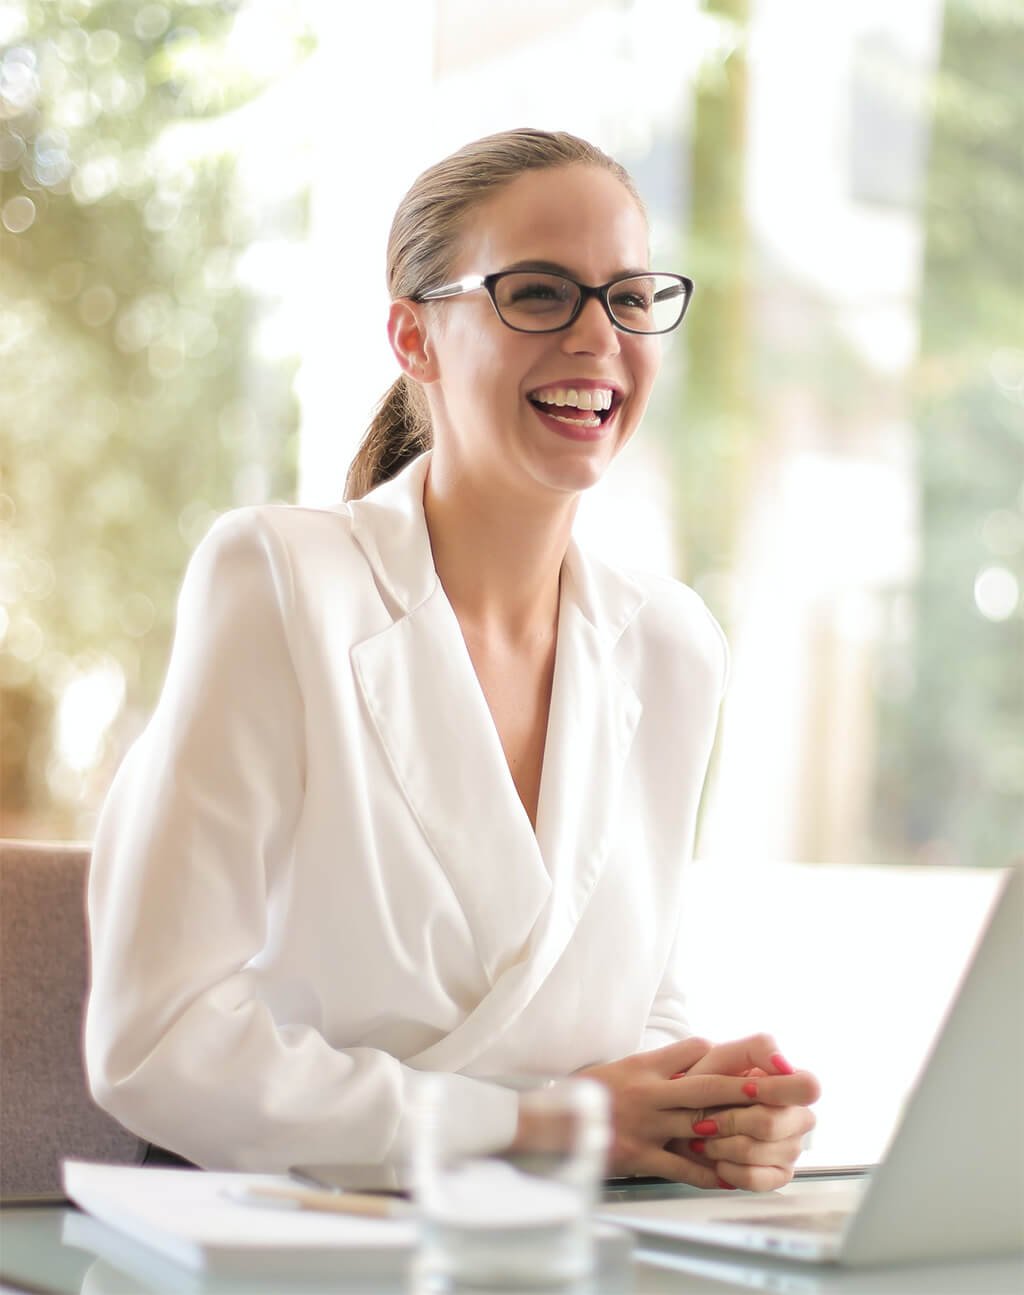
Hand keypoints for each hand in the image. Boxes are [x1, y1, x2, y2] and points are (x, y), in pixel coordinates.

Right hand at [577, 1036, 811, 1187]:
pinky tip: (730, 1176)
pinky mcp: (640, 1156)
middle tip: (782, 1087)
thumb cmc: (590, 1094)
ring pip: (700, 1125)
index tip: (756, 1059)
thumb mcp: (623, 1067)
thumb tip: (697, 1057)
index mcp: (646, 1066)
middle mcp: (650, 1091)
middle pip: (708, 1086)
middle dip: (747, 1088)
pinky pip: (681, 1166)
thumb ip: (658, 1065)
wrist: (551, 1122)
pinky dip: (708, 1173)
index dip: (725, 1054)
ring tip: (770, 1133)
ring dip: (737, 1130)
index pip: (693, 1050)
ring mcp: (646, 1124)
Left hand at [666, 1034, 820, 1191]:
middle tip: (706, 1118)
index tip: (746, 1089)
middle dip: (731, 1121)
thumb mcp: (722, 1056)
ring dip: (722, 1145)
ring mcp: (791, 1148)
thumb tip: (784, 1065)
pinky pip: (756, 1179)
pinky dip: (728, 1169)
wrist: (682, 1117)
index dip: (776, 1090)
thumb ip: (757, 1049)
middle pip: (774, 1124)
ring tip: (704, 1137)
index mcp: (791, 1083)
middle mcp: (798, 1117)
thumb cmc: (704, 1081)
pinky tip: (716, 1158)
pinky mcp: (778, 1175)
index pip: (809, 1087)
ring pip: (760, 1152)